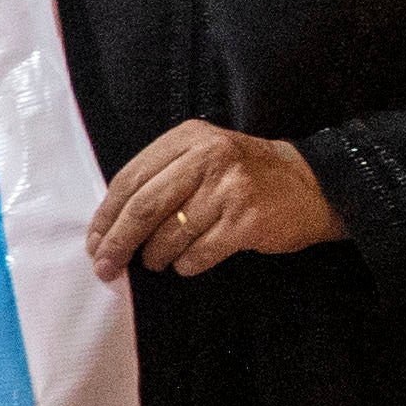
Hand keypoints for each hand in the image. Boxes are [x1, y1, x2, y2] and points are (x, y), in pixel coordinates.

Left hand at [85, 120, 341, 280]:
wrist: (311, 185)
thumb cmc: (244, 177)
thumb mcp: (203, 157)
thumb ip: (162, 177)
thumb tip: (111, 225)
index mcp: (188, 138)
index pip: (131, 178)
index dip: (107, 215)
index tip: (94, 241)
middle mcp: (208, 158)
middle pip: (144, 207)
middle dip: (118, 243)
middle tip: (106, 267)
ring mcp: (229, 189)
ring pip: (169, 235)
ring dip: (155, 257)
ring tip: (157, 261)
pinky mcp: (246, 220)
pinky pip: (198, 254)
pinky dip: (186, 265)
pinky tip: (188, 263)